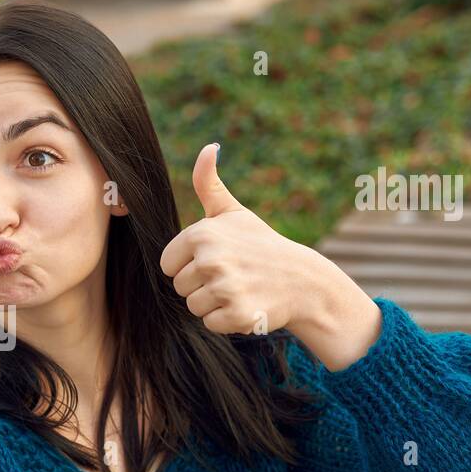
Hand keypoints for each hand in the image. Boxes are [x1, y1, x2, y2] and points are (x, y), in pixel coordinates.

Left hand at [159, 143, 328, 335]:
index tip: (216, 259)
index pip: (168, 265)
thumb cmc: (261, 244)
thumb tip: (207, 147)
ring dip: (214, 303)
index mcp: (202, 234)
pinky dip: (228, 320)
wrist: (302, 280)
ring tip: (240, 289)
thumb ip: (208, 183)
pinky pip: (211, 324)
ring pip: (194, 307)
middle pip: (180, 287)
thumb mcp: (233, 212)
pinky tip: (248, 304)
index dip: (189, 265)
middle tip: (233, 275)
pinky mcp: (238, 314)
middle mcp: (211, 259)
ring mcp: (225, 287)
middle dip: (202, 286)